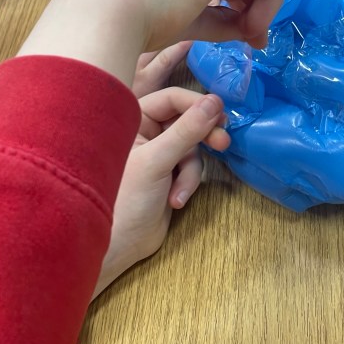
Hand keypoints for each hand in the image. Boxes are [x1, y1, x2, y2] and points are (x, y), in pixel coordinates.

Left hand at [92, 88, 228, 298]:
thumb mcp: (157, 161)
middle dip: (203, 136)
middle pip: (187, 120)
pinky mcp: (168, 172)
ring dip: (190, 171)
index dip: (197, 105)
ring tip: (180, 193)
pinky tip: (176, 201)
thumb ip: (187, 130)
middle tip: (224, 143)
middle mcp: (144, 131)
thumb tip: (216, 102)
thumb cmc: (126, 197)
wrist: (120, 245)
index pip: (172, 99)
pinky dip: (187, 183)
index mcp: (131, 119)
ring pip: (192, 148)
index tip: (222, 115)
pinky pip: (190, 167)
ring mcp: (157, 152)